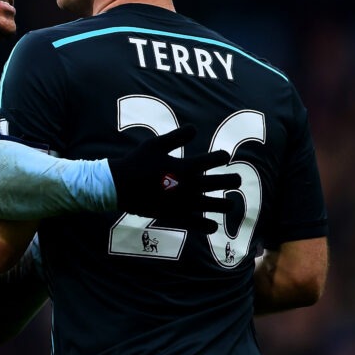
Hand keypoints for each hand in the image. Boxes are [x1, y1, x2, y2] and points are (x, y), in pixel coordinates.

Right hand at [108, 125, 240, 233]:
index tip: (222, 157)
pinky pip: (199, 224)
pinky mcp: (177, 216)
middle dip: (233, 179)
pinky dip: (208, 226)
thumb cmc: (137, 163)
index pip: (217, 158)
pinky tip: (213, 225)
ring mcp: (186, 202)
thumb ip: (176, 136)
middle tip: (235, 179)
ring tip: (229, 204)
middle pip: (225, 182)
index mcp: (187, 166)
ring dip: (227, 204)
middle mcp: (192, 185)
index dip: (222, 156)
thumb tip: (194, 128)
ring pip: (218, 205)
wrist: (119, 186)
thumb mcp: (155, 144)